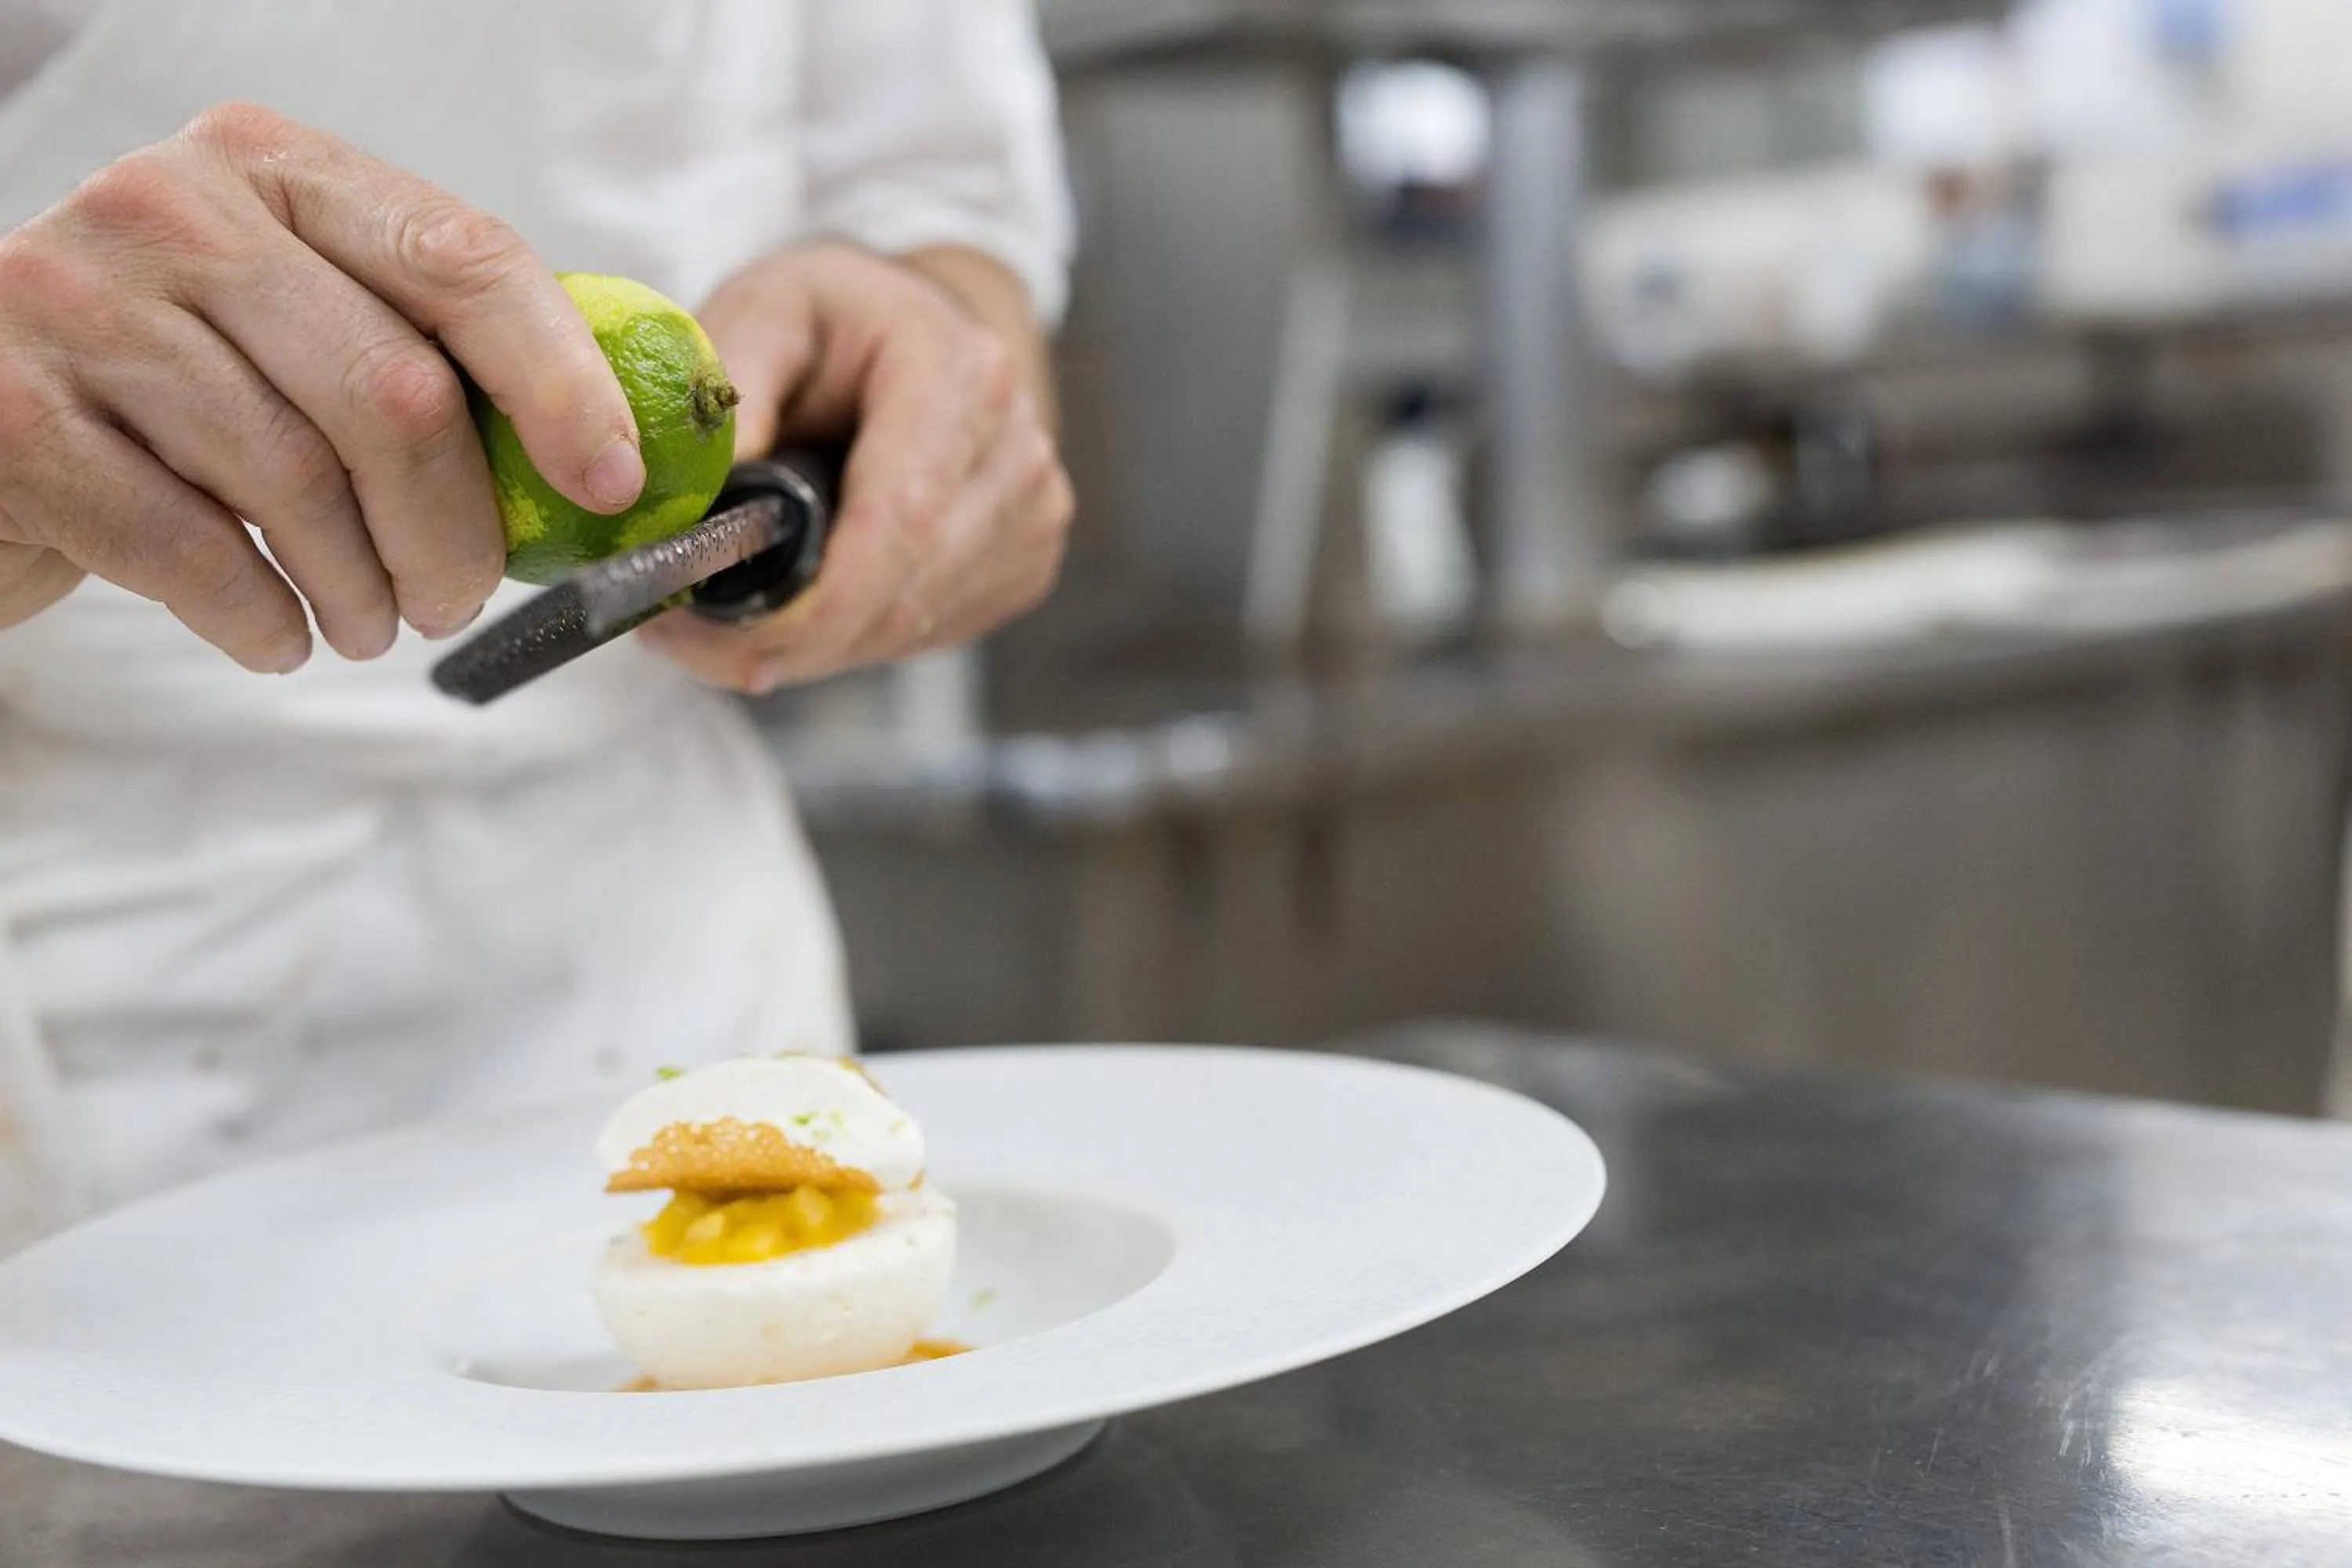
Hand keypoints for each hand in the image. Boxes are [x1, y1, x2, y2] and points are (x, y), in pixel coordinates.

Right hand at [0, 103, 645, 670]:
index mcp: (270, 167)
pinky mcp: (9, 417)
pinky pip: (192, 549)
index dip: (561, 383)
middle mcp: (168, 206)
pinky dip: (262, 618)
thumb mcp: (292, 328)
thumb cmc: (171, 394)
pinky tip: (278, 635)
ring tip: (367, 623)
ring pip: (297, 479)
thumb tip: (603, 455)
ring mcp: (75, 301)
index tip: (613, 487)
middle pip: (394, 391)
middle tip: (456, 599)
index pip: (464, 260)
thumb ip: (420, 350)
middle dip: (455, 529)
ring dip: (361, 588)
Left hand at [636, 243, 1073, 692]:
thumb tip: (705, 492)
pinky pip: (929, 634)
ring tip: (732, 612)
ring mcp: (1032, 513)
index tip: (732, 639)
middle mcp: (1015, 450)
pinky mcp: (1027, 561)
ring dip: (815, 645)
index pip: (903, 519)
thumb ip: (730, 386)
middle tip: (686, 634)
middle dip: (791, 636)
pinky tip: (811, 596)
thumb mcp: (763, 311)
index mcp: (957, 376)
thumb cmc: (836, 322)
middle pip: (905, 593)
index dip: (820, 603)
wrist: (923, 329)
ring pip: (911, 628)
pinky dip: (854, 637)